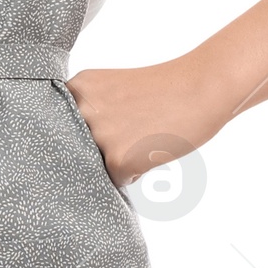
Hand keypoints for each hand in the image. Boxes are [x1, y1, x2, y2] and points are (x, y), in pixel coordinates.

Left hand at [65, 58, 222, 186]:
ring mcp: (99, 136)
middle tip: (136, 128)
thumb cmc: (163, 91)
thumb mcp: (111, 90)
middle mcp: (81, 111)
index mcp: (78, 88)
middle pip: (78, 149)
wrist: (203, 87)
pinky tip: (152, 149)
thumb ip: (87, 113)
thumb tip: (68, 158)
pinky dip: (134, 172)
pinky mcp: (118, 160)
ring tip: (145, 136)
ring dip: (118, 160)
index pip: (65, 126)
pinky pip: (118, 180)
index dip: (90, 130)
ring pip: (97, 166)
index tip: (117, 119)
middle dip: (101, 148)